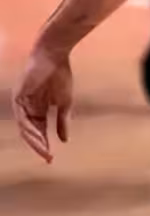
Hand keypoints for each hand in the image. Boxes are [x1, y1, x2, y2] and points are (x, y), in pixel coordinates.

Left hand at [12, 46, 73, 163]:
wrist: (55, 56)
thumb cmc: (61, 76)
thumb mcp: (64, 102)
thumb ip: (62, 121)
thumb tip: (64, 140)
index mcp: (39, 109)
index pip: (39, 130)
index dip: (45, 143)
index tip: (52, 158)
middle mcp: (28, 108)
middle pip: (31, 132)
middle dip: (39, 146)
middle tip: (48, 158)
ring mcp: (22, 104)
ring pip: (25, 128)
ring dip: (35, 140)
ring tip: (44, 151)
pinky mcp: (18, 98)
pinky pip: (22, 118)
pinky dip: (29, 128)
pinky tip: (38, 136)